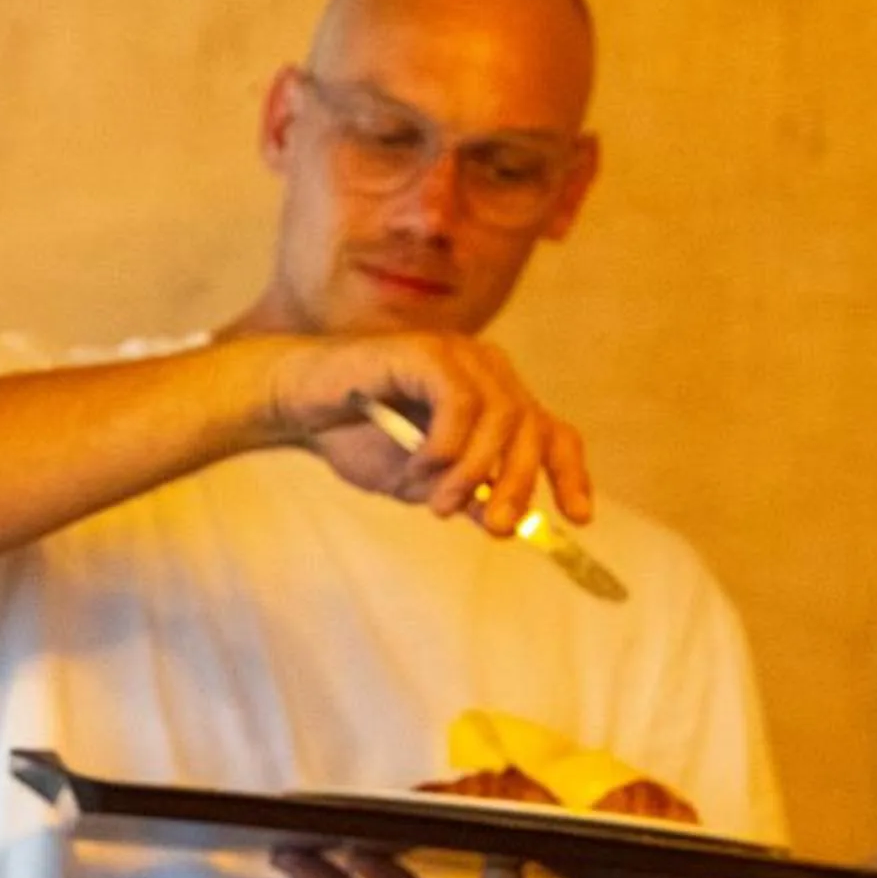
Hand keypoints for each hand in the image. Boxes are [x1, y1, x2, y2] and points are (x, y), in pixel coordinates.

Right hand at [261, 332, 591, 535]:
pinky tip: (419, 467)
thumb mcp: (421, 482)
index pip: (552, 432)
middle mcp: (486, 371)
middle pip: (533, 428)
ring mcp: (459, 355)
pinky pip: (459, 403)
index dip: (569, 475)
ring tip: (439, 504)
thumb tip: (504, 523)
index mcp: (493, 399)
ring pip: (501, 418)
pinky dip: (445, 446)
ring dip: (473, 472)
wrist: (299, 406)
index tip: (577, 518)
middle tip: (497, 527)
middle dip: (519, 485)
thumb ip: (465, 493)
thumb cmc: (357, 438)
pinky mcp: (427, 351)